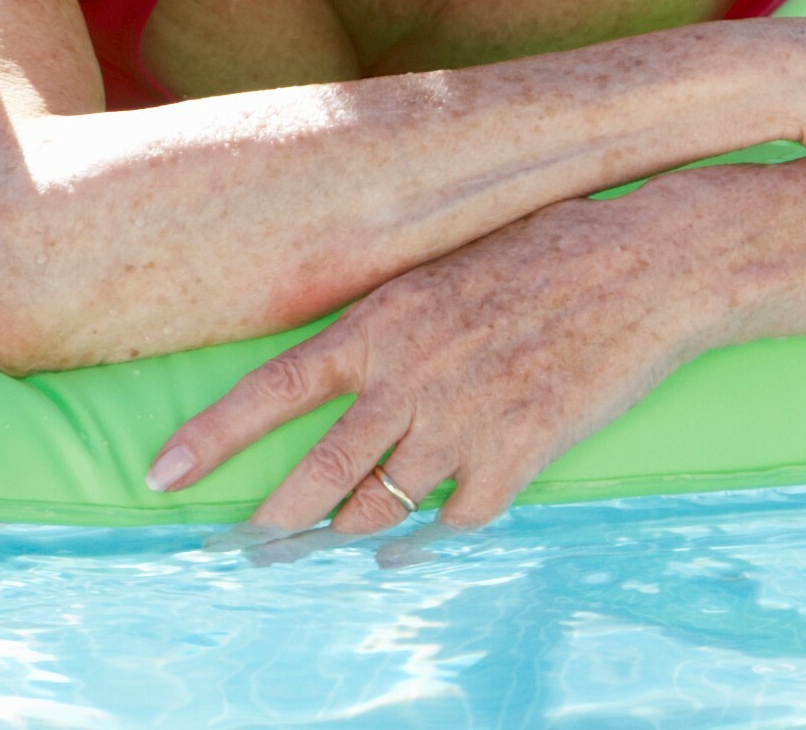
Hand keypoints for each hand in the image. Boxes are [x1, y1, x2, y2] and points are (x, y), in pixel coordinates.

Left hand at [146, 192, 719, 546]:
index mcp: (379, 324)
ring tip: (320, 551)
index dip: (210, 436)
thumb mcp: (438, 270)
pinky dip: (428, 540)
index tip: (161, 473)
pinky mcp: (520, 453)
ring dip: (345, 533)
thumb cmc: (543, 254)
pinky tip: (411, 548)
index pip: (270, 390)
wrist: (644, 265)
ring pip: (379, 503)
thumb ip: (388, 324)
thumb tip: (343, 364)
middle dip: (272, 519)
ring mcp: (464, 421)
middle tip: (240, 549)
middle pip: (317, 470)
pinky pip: (456, 519)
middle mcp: (408, 378)